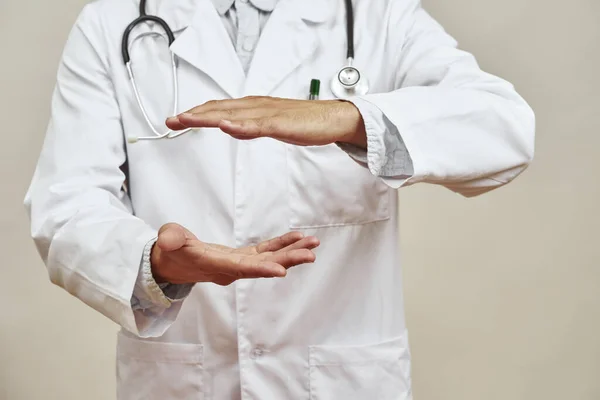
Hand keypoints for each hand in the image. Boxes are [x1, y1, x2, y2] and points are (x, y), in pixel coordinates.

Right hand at [151, 223, 319, 285]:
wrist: (172, 263)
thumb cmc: (169, 251)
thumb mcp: (166, 242)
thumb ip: (169, 240)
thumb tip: (169, 240)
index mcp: (214, 266)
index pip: (240, 269)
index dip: (260, 269)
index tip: (281, 271)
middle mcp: (231, 269)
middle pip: (262, 266)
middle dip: (287, 261)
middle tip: (310, 255)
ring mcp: (238, 264)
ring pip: (269, 259)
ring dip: (291, 252)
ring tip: (313, 244)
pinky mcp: (242, 257)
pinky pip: (266, 251)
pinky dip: (281, 244)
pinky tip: (298, 238)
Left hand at [165, 96, 367, 147]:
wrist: (332, 119)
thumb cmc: (304, 122)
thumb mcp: (271, 126)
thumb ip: (251, 127)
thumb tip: (232, 128)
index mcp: (254, 107)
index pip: (220, 109)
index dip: (197, 113)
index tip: (177, 120)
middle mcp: (257, 106)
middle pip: (220, 109)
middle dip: (194, 114)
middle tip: (171, 120)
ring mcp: (268, 114)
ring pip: (233, 114)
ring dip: (208, 117)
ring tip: (187, 120)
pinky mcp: (282, 123)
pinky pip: (258, 125)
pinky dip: (241, 125)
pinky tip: (226, 126)